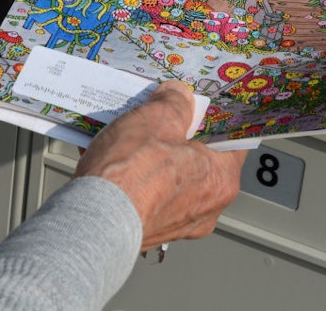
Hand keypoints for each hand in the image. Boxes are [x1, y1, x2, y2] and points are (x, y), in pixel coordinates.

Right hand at [73, 80, 247, 250]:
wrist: (93, 221)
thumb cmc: (131, 175)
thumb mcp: (157, 118)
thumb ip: (175, 102)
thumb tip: (177, 96)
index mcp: (222, 179)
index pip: (231, 139)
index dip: (214, 117)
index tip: (199, 104)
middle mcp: (208, 207)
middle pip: (199, 157)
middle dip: (176, 133)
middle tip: (159, 115)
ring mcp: (179, 222)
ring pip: (171, 177)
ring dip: (153, 155)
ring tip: (128, 135)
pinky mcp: (151, 229)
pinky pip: (149, 194)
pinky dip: (136, 177)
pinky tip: (114, 159)